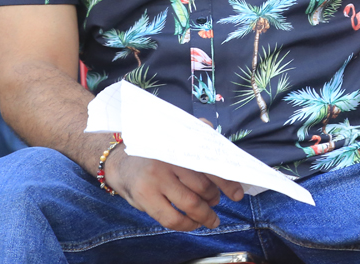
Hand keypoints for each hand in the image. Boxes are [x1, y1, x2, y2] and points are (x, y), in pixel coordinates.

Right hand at [103, 149, 243, 230]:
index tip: (238, 194)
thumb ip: (199, 135)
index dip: (227, 182)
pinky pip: (171, 218)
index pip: (210, 165)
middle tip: (217, 202)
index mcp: (180, 145)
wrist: (120, 162)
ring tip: (211, 219)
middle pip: (202, 186)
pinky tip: (192, 223)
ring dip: (204, 215)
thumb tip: (224, 147)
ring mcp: (156, 180)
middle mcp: (168, 161)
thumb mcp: (175, 138)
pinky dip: (186, 224)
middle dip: (215, 198)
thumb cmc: (156, 152)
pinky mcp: (145, 197)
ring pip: (189, 203)